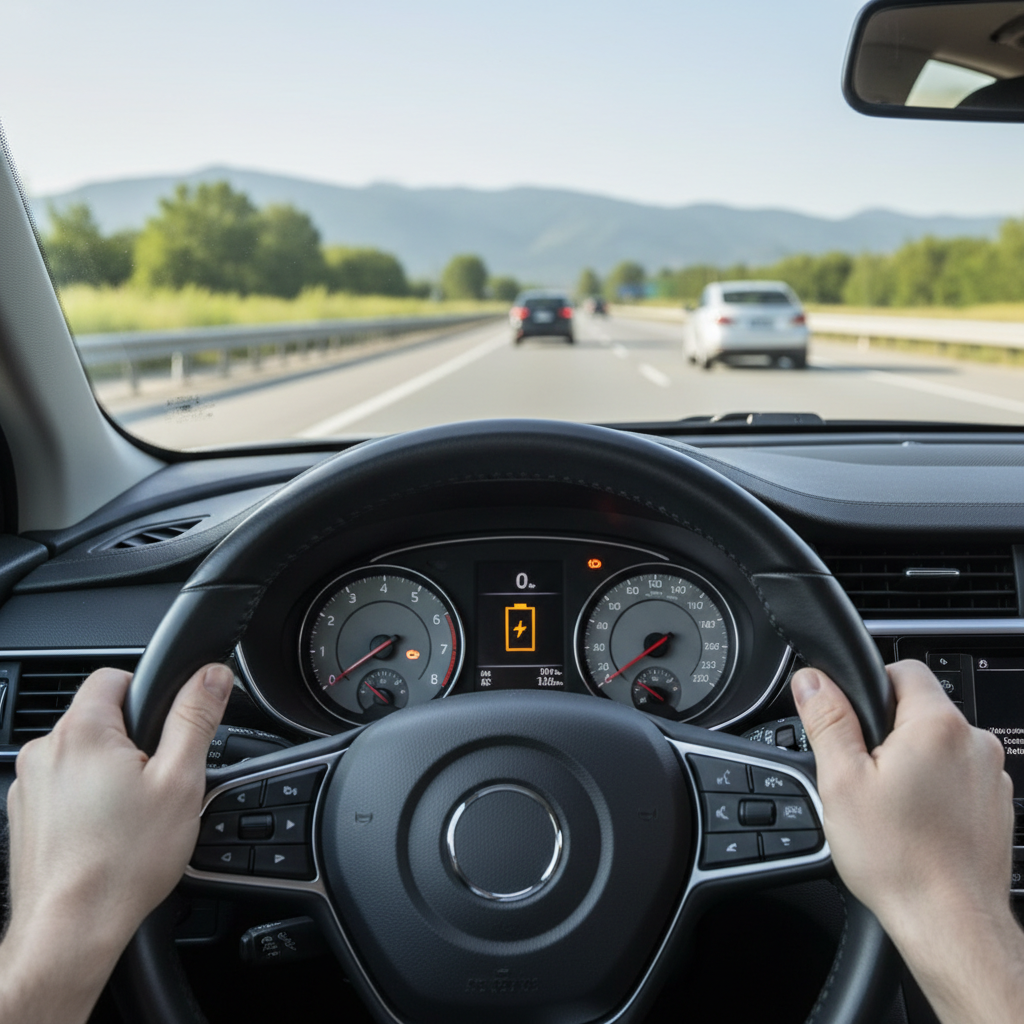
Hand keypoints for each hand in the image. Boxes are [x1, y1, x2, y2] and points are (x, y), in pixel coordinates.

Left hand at [0, 663, 232, 1023]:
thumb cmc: (123, 863)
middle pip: (99, 718)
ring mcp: (28, 786)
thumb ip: (196, 717)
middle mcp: (45, 752)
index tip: (167, 728)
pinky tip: (108, 833)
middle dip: (133, 740)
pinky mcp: (24, 817)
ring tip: (133, 815)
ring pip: (82, 755)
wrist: (70, 931)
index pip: (114, 676)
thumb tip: (211, 674)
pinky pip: (64, 787)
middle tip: (158, 781)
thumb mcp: (180, 780)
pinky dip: (87, 800)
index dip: (149, 694)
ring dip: (109, 772)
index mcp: (82, 731)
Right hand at [792, 659, 1023, 1023]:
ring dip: (913, 761)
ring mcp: (992, 776)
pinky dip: (936, 789)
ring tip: (889, 806)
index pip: (904, 669)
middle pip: (921, 709)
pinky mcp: (997, 806)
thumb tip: (812, 680)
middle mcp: (974, 743)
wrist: (951, 924)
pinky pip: (958, 777)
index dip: (869, 686)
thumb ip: (827, 720)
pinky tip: (914, 823)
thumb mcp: (841, 781)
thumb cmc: (900, 860)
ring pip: (939, 745)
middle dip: (888, 732)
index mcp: (937, 725)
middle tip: (862, 774)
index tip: (851, 719)